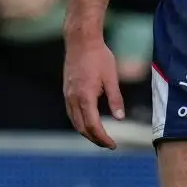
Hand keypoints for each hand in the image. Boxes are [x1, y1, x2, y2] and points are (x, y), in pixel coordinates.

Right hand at [64, 34, 123, 148]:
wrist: (81, 41)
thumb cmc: (99, 57)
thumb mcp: (111, 77)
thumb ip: (115, 99)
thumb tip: (120, 118)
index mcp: (85, 97)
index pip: (93, 126)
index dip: (103, 138)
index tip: (113, 145)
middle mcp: (73, 99)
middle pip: (82, 128)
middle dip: (95, 139)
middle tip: (108, 145)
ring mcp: (67, 95)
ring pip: (75, 122)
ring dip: (86, 132)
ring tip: (100, 137)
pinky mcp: (66, 91)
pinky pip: (71, 113)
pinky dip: (80, 122)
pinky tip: (89, 122)